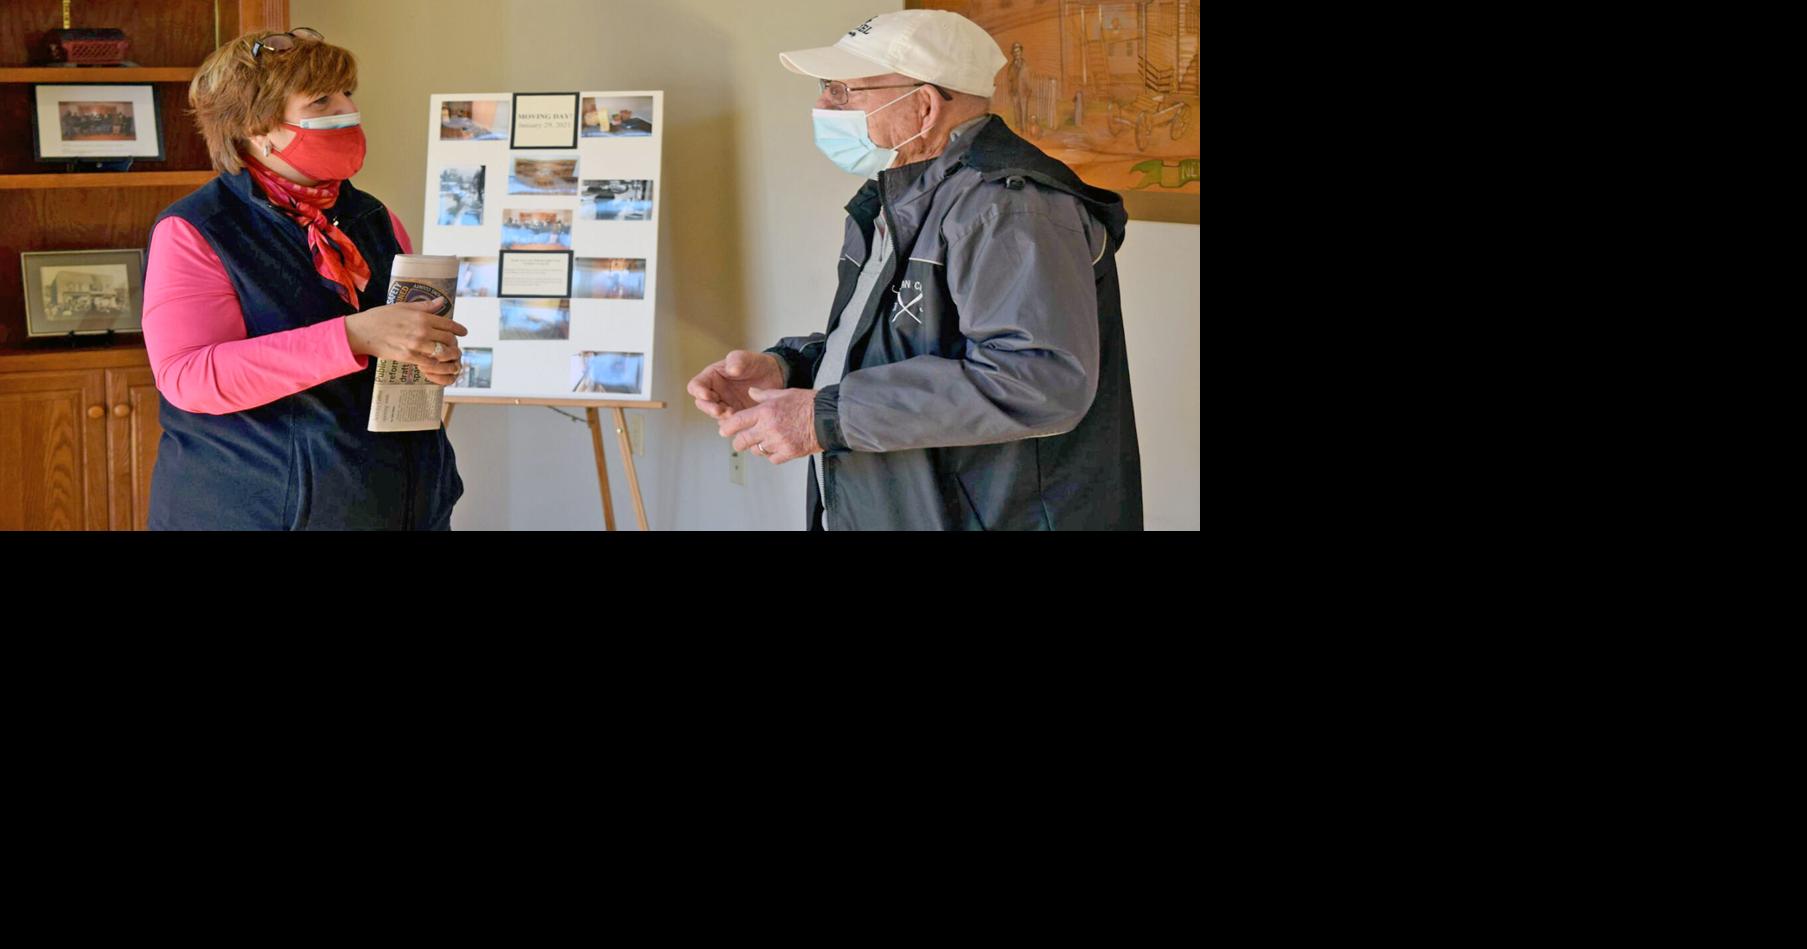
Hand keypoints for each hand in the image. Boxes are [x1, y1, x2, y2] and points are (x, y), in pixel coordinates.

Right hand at [345, 297, 467, 383]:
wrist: (362, 331)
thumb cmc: (381, 317)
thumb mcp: (403, 306)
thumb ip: (425, 306)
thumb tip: (441, 301)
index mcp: (422, 317)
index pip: (448, 324)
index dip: (458, 329)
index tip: (463, 333)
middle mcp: (422, 331)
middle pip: (448, 340)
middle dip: (454, 344)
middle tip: (455, 346)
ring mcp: (416, 345)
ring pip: (442, 353)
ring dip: (449, 356)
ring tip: (450, 357)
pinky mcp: (408, 357)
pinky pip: (429, 363)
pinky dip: (436, 365)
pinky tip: (437, 364)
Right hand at [687, 350, 783, 419]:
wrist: (774, 377)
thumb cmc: (757, 364)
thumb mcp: (747, 358)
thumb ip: (738, 360)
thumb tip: (731, 369)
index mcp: (711, 377)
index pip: (696, 386)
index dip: (698, 391)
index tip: (708, 395)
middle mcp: (715, 392)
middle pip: (702, 404)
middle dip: (709, 408)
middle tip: (720, 410)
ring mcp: (725, 405)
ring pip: (715, 416)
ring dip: (721, 417)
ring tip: (733, 414)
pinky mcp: (736, 416)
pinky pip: (730, 423)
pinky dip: (733, 423)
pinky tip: (741, 420)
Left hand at [719, 387, 820, 463]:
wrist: (827, 417)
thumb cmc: (808, 403)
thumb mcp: (783, 393)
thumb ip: (764, 395)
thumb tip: (751, 392)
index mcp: (765, 412)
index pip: (737, 422)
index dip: (727, 427)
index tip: (724, 430)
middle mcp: (768, 428)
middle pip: (743, 441)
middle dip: (739, 442)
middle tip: (740, 441)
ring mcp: (778, 442)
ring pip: (757, 451)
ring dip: (757, 447)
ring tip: (764, 441)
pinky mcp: (788, 453)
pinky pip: (772, 458)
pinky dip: (772, 454)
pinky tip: (777, 448)